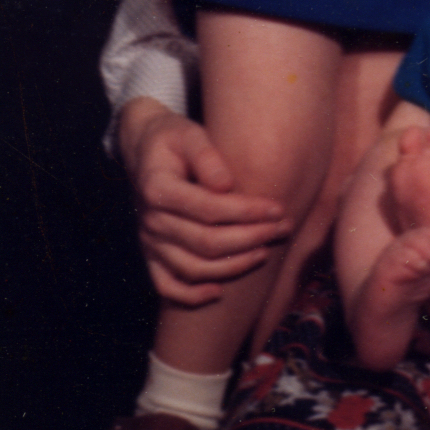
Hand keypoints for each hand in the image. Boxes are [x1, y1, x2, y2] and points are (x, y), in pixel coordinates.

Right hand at [119, 97, 290, 303]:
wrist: (145, 150)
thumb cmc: (175, 139)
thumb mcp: (189, 134)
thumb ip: (206, 155)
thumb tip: (227, 185)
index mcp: (158, 189)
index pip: (209, 209)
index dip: (247, 212)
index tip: (278, 208)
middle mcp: (151, 220)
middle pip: (206, 242)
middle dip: (251, 238)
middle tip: (284, 228)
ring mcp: (149, 241)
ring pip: (192, 268)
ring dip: (233, 266)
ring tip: (266, 251)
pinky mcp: (151, 255)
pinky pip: (166, 286)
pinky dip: (191, 295)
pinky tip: (219, 292)